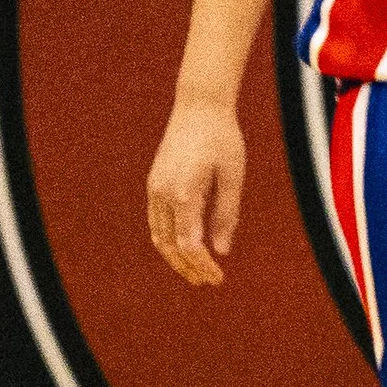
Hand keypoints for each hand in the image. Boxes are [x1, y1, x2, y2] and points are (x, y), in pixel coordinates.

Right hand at [148, 100, 246, 287]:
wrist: (199, 105)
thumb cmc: (222, 137)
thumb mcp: (233, 174)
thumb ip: (226, 214)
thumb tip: (221, 251)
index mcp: (184, 194)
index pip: (190, 244)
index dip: (202, 266)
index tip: (217, 278)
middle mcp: (162, 194)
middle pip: (169, 246)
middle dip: (187, 268)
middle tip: (206, 281)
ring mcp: (154, 188)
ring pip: (158, 236)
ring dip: (174, 257)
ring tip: (195, 269)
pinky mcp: (153, 182)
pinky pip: (156, 221)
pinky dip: (167, 239)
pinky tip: (183, 244)